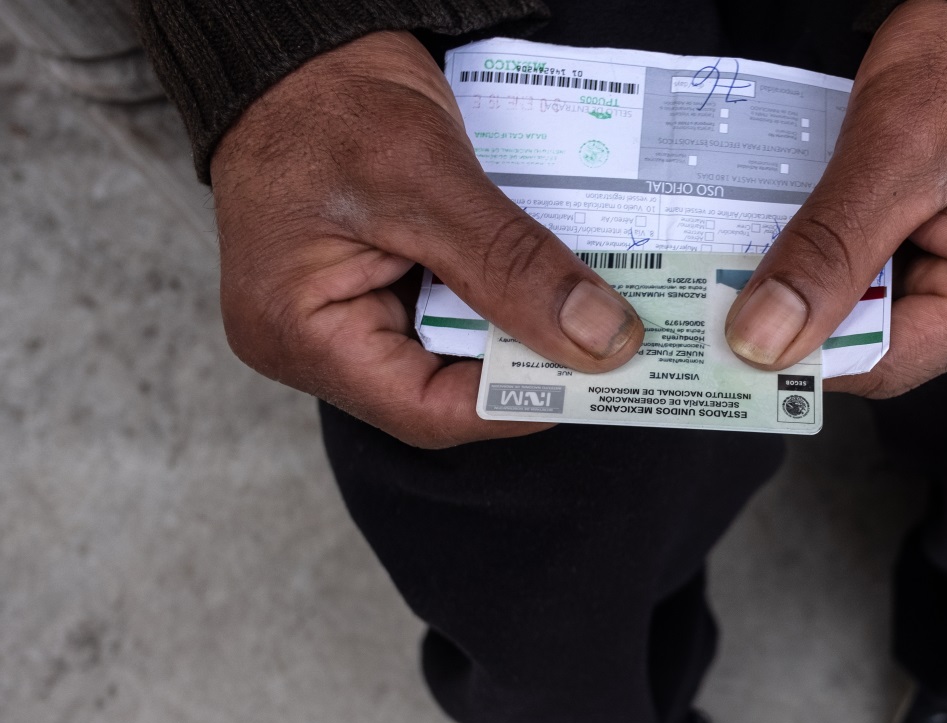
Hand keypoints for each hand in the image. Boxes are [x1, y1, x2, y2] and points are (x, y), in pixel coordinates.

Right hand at [210, 32, 644, 447]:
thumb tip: (601, 339)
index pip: (426, 413)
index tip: (594, 372)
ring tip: (584, 306)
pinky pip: (448, 310)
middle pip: (443, 388)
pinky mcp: (371, 286)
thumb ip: (514, 265)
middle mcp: (314, 342)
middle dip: (525, 362)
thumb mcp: (428, 178)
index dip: (517, 402)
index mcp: (298, 335)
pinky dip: (500, 295)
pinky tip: (544, 277)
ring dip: (519, 326)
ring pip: (454, 351)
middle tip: (605, 339)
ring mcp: (342, 315)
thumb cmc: (325, 96)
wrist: (297, 43)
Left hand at [723, 0, 946, 397]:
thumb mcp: (891, 156)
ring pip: (867, 311)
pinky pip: (875, 275)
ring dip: (814, 285)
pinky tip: (799, 234)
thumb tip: (765, 340)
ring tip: (765, 255)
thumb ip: (827, 254)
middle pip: (876, 345)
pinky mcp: (946, 249)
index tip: (737, 341)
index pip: (888, 365)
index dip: (809, 359)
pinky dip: (831, 257)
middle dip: (808, 318)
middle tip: (737, 292)